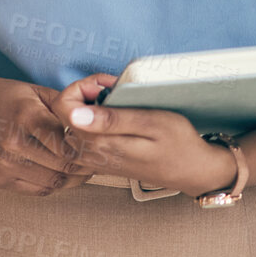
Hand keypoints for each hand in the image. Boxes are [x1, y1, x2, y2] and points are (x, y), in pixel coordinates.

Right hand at [0, 72, 92, 195]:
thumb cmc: (12, 97)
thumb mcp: (40, 92)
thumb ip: (68, 108)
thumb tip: (97, 124)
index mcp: (27, 117)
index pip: (69, 144)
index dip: (90, 149)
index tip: (101, 146)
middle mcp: (13, 143)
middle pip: (64, 166)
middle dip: (86, 165)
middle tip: (99, 160)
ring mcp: (4, 165)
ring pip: (54, 182)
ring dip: (73, 178)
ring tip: (83, 167)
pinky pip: (38, 190)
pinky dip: (54, 184)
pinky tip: (61, 172)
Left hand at [56, 74, 239, 196]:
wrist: (191, 170)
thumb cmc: (177, 143)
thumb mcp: (150, 122)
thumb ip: (111, 119)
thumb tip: (75, 115)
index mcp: (98, 143)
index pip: (64, 107)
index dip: (81, 87)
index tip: (107, 85)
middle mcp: (90, 154)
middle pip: (65, 113)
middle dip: (85, 93)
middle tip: (114, 89)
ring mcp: (94, 159)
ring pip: (71, 124)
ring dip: (89, 105)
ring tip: (115, 100)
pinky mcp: (101, 160)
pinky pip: (82, 134)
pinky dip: (93, 118)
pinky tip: (115, 115)